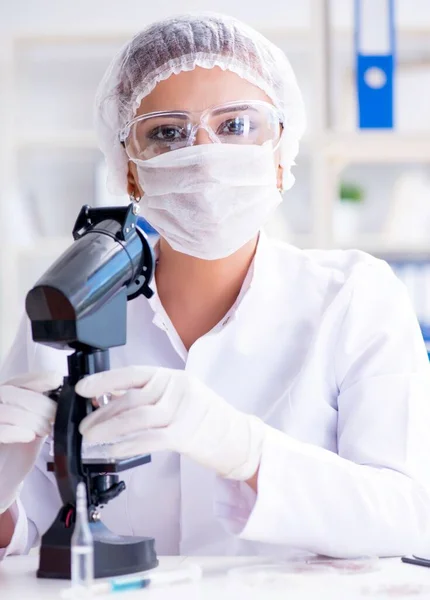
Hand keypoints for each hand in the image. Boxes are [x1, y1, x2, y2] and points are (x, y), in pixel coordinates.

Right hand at [0, 372, 62, 512]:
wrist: (3, 478)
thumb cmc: (17, 451)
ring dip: (30, 419)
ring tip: (44, 430)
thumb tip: (65, 397)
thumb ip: (43, 410)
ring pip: (5, 410)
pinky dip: (14, 431)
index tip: (56, 380)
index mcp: (4, 397)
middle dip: (38, 403)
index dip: (37, 379)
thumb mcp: (34, 425)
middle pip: (11, 392)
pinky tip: (28, 436)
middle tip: (53, 417)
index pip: (19, 381)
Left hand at [77, 366, 265, 480]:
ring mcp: (182, 411)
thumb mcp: (181, 397)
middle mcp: (178, 389)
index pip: (134, 373)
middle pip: (131, 399)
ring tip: (92, 438)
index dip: (105, 380)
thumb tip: (112, 399)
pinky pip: (148, 439)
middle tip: (84, 426)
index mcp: (174, 378)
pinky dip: (127, 445)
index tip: (83, 388)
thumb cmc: (207, 419)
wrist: (238, 439)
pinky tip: (113, 451)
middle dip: (102, 413)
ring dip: (108, 429)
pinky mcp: (184, 435)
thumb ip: (150, 396)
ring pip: (136, 418)